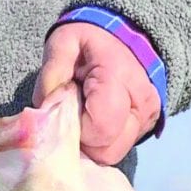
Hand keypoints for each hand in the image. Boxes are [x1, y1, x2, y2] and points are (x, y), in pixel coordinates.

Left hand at [35, 22, 160, 165]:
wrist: (126, 35)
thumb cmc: (90, 41)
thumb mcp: (64, 44)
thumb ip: (51, 75)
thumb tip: (44, 111)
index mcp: (119, 81)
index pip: (99, 130)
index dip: (73, 130)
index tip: (61, 111)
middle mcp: (141, 104)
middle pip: (107, 151)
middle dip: (80, 143)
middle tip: (68, 120)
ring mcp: (147, 118)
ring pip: (112, 154)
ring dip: (90, 145)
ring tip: (80, 119)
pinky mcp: (146, 127)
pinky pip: (117, 149)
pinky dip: (100, 143)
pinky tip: (91, 122)